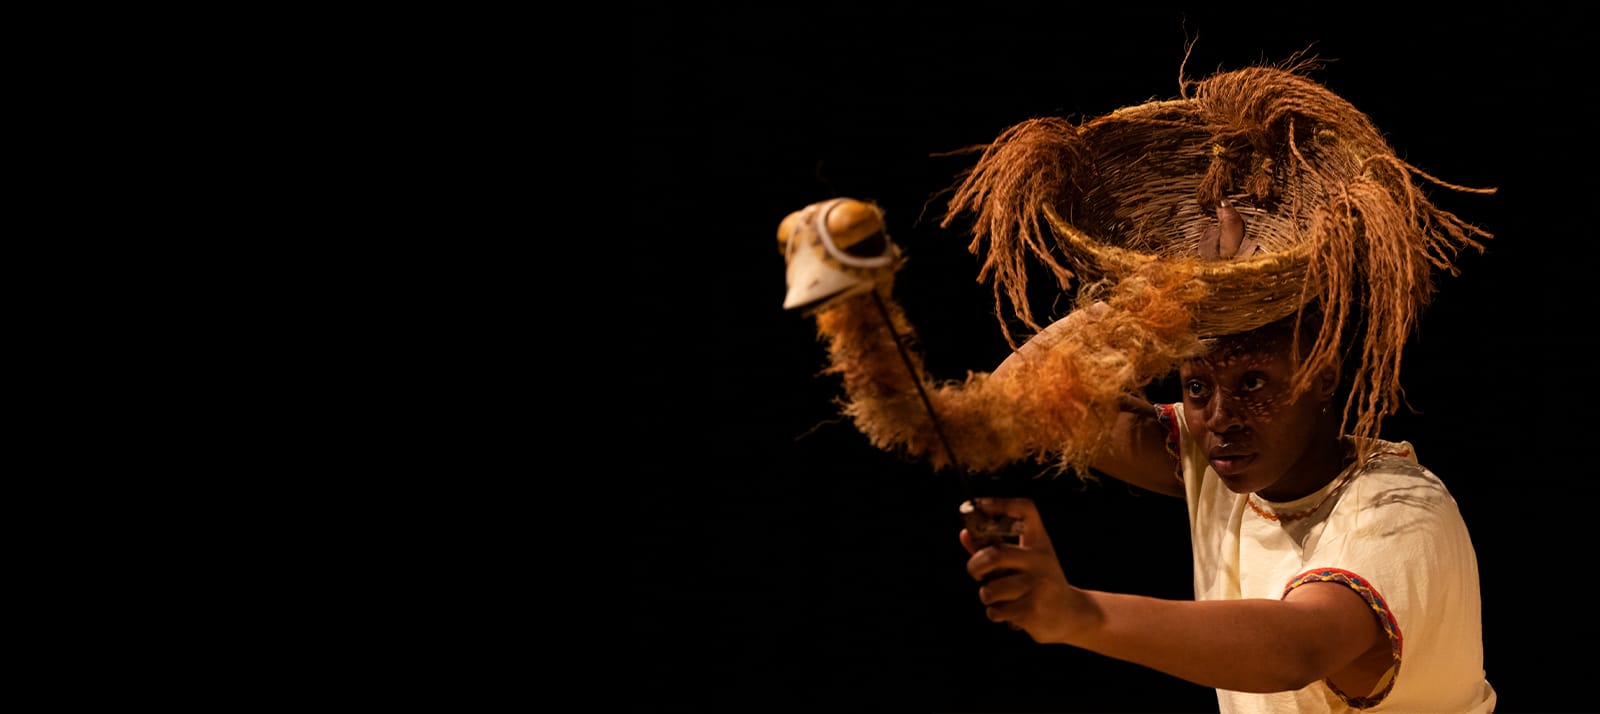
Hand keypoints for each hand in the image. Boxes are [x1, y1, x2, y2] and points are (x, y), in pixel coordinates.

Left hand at [959, 497, 1079, 643]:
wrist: (1071, 614)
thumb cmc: (1039, 584)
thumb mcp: (1025, 562)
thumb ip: (994, 549)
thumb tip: (964, 535)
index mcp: (1039, 542)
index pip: (1025, 510)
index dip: (1001, 503)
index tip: (980, 505)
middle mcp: (1040, 560)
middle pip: (996, 554)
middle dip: (975, 565)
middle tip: (976, 573)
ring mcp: (1038, 584)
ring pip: (990, 589)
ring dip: (987, 596)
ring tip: (1000, 597)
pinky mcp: (1033, 609)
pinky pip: (997, 610)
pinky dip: (996, 613)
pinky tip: (1011, 612)